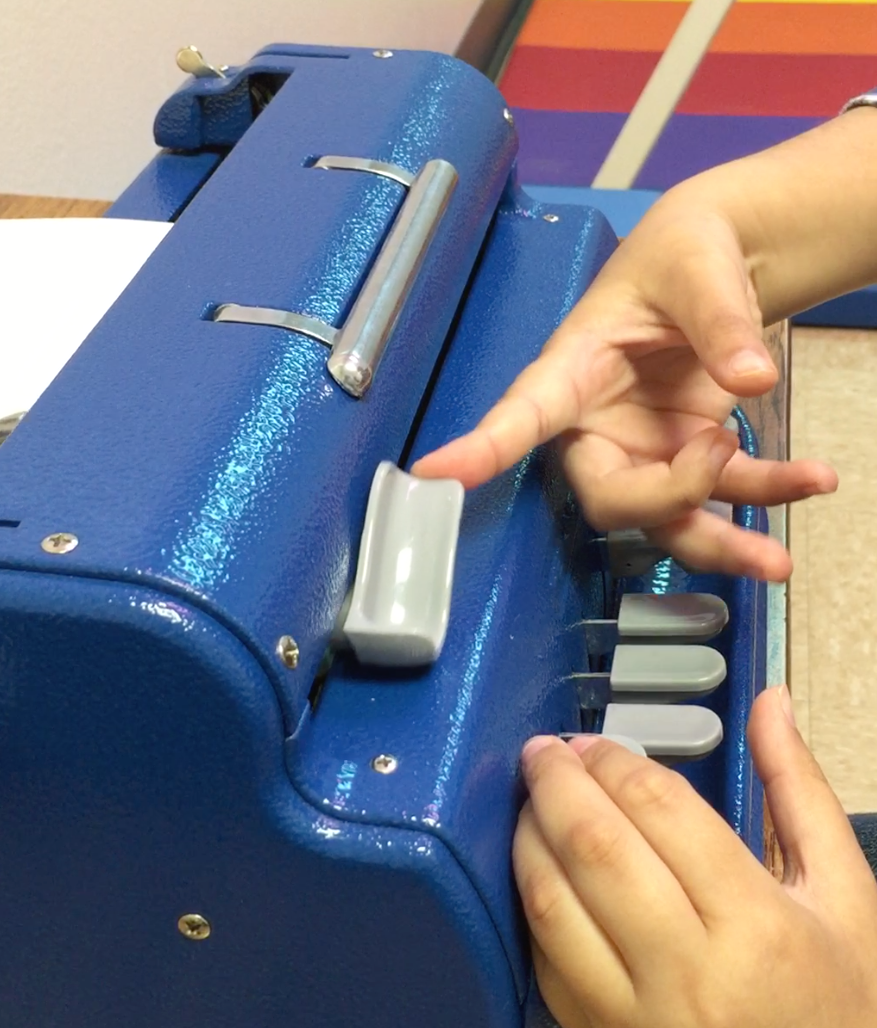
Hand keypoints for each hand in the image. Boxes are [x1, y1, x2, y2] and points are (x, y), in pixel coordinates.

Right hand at [413, 189, 836, 580]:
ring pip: (667, 520)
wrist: (724, 263)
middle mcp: (598, 424)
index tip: (435, 474)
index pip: (523, 412)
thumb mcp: (698, 263)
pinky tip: (815, 479)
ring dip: (724, 542)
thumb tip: (750, 378)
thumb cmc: (683, 250)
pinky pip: (726, 494)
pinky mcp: (690, 455)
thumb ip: (719, 317)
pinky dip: (772, 494)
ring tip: (778, 555)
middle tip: (718, 453)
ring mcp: (646, 448)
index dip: (483, 448)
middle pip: (609, 497)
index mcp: (575, 367)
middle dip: (666, 500)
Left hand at [515, 687, 876, 1027]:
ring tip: (531, 802)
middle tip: (542, 752)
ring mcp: (638, 1023)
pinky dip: (533, 909)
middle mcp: (690, 975)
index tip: (592, 741)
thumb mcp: (846, 894)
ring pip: (553, 906)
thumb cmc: (849, 1015)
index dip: (615, 761)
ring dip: (528, 839)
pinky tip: (538, 874)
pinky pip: (547, 966)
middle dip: (555, 783)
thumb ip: (798, 788)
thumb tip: (768, 701)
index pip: (661, 810)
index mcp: (759, 925)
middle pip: (593, 847)